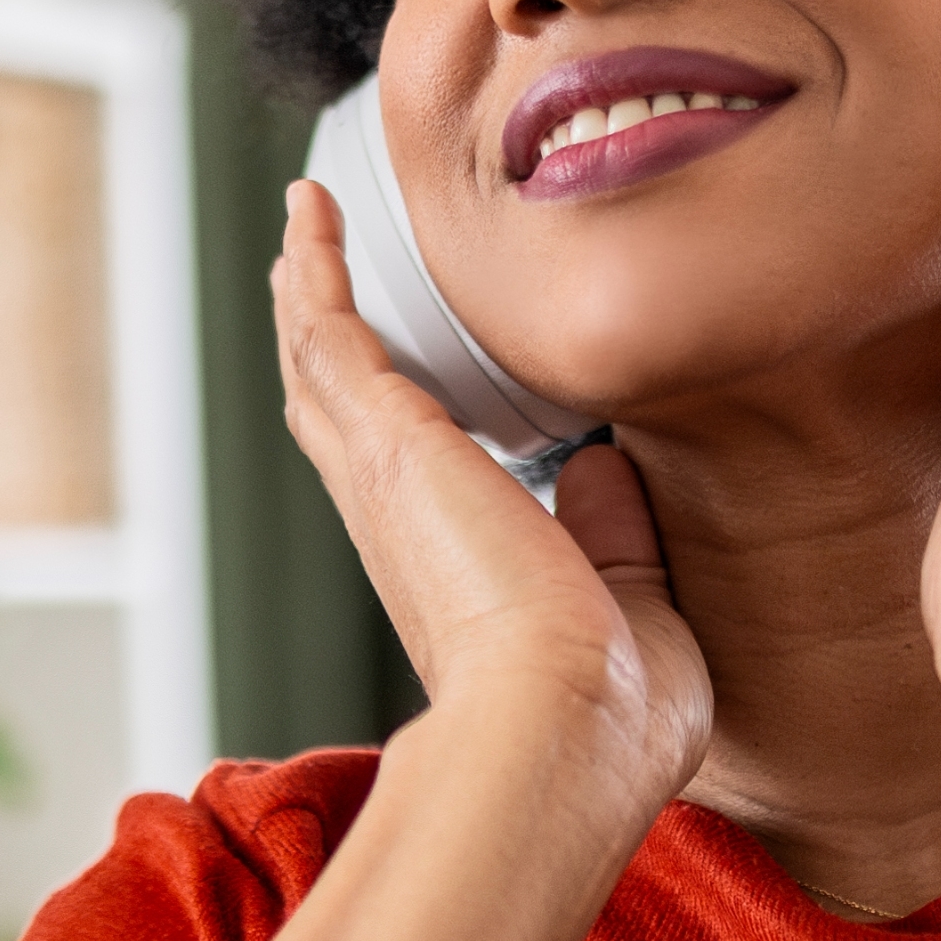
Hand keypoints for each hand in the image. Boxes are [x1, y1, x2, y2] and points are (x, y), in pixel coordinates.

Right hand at [272, 180, 711, 806]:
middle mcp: (398, 525)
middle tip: (312, 277)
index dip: (392, 422)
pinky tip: (313, 214)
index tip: (398, 381)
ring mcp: (381, 478)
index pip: (408, 483)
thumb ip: (615, 535)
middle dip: (323, 343)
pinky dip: (319, 267)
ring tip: (305, 229)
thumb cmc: (611, 715)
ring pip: (321, 364)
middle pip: (336, 413)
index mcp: (453, 571)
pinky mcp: (387, 437)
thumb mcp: (635, 606)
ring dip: (309, 290)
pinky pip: (332, 329)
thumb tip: (606, 469)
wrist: (568, 726)